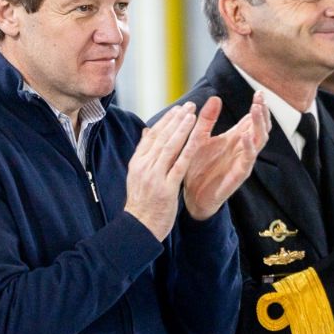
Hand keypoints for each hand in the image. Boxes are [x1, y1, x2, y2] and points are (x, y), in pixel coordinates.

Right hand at [124, 103, 197, 240]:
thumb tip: (146, 131)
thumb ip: (143, 153)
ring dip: (182, 129)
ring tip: (192, 114)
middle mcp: (144, 167)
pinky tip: (197, 137)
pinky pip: (180, 164)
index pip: (152, 136)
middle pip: (161, 137)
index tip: (178, 109)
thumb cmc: (142, 203)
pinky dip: (188, 148)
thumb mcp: (137, 176)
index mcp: (137, 163)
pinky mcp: (167, 188)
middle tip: (189, 105)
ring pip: (169, 147)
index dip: (166, 121)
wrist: (139, 228)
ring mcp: (155, 177)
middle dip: (176, 119)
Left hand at [181, 93, 270, 219]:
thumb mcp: (199, 139)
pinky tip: (245, 136)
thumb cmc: (198, 167)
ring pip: (258, 141)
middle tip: (260, 97)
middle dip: (262, 112)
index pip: (252, 120)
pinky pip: (247, 161)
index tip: (259, 91)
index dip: (258, 106)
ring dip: (258, 125)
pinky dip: (248, 147)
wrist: (191, 196)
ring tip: (256, 110)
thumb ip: (207, 120)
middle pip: (260, 128)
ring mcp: (242, 162)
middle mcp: (242, 149)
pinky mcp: (237, 176)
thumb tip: (216, 97)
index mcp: (234, 139)